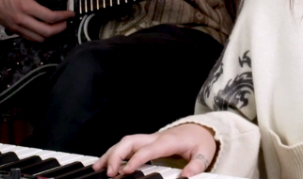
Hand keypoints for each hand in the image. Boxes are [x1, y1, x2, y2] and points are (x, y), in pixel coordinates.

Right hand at [0, 0, 74, 41]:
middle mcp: (21, 20)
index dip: (63, 16)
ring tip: (57, 26)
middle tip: (66, 22)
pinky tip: (44, 28)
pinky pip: (29, 38)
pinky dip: (39, 36)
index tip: (70, 13)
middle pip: (46, 32)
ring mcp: (16, 27)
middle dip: (60, 28)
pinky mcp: (12, 30)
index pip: (50, 17)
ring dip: (50, 35)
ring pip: (38, 39)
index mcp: (25, 7)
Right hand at [93, 124, 217, 177]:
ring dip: (111, 154)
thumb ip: (196, 166)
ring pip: (125, 142)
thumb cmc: (200, 141)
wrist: (200, 129)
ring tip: (99, 168)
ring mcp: (149, 139)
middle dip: (117, 155)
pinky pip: (127, 145)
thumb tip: (186, 177)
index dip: (136, 160)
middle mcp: (156, 138)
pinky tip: (106, 164)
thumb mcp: (204, 153)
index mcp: (168, 141)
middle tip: (110, 173)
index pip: (148, 149)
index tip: (125, 172)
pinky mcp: (146, 142)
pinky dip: (115, 153)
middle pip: (130, 141)